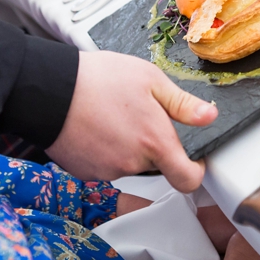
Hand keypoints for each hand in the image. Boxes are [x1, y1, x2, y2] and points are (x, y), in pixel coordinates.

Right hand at [45, 51, 217, 192]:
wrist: (50, 89)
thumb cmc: (98, 79)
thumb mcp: (150, 79)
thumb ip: (182, 103)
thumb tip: (209, 117)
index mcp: (155, 142)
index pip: (187, 180)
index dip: (193, 172)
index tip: (192, 159)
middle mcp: (133, 163)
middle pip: (155, 164)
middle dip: (152, 144)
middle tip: (137, 113)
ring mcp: (107, 170)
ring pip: (128, 163)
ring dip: (126, 145)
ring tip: (111, 114)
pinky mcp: (84, 171)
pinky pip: (104, 164)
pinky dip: (104, 149)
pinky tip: (94, 125)